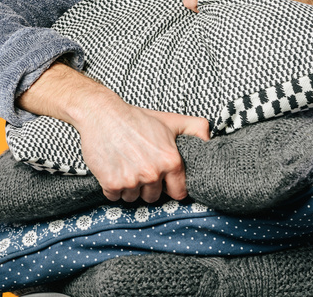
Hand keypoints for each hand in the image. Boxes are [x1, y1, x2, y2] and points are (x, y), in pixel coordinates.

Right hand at [17, 62, 209, 202]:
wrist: (102, 113)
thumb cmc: (136, 118)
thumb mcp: (170, 121)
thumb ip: (196, 129)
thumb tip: (210, 140)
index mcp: (171, 161)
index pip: (178, 193)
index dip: (170, 187)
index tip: (162, 180)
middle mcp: (153, 173)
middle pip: (153, 197)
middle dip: (147, 186)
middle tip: (139, 166)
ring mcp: (131, 180)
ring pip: (133, 198)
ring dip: (129, 187)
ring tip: (125, 165)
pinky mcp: (111, 183)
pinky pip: (114, 197)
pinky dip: (112, 187)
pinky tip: (113, 168)